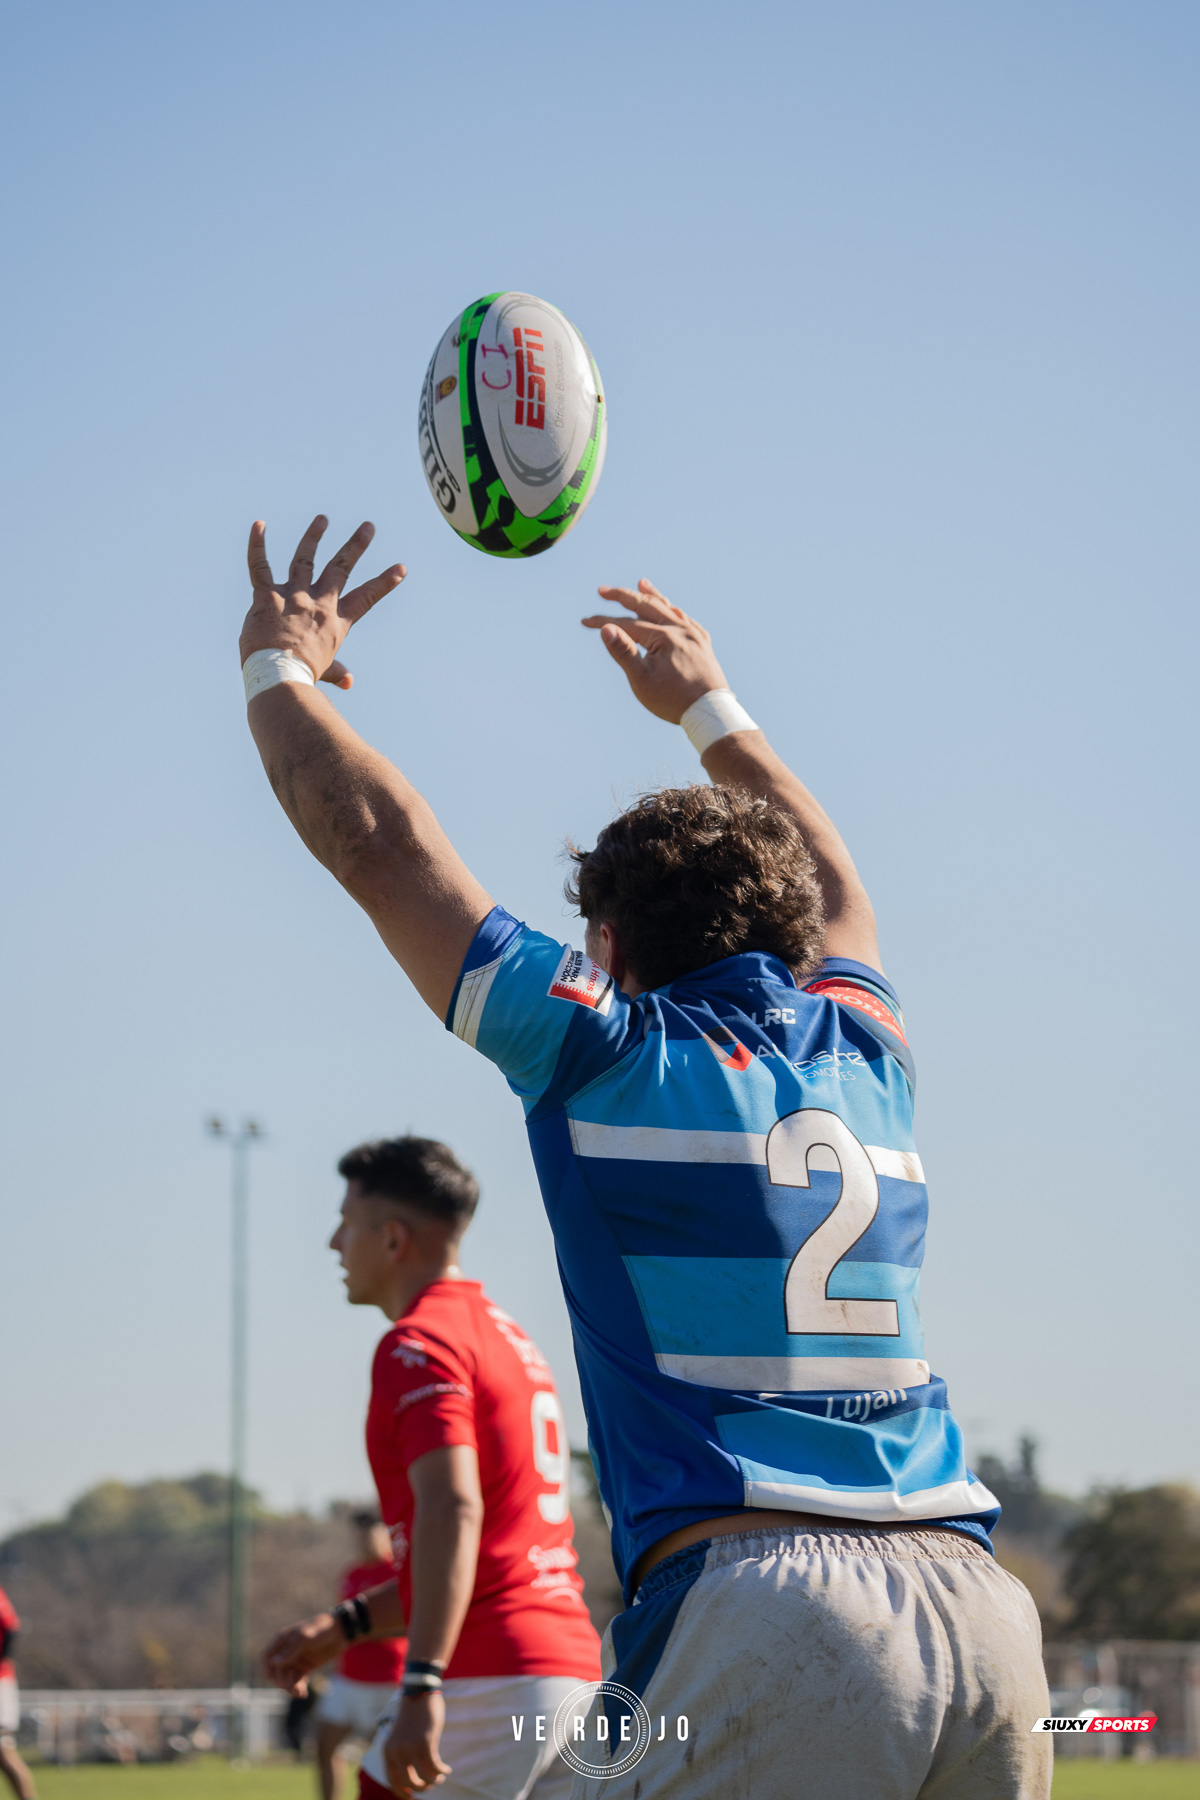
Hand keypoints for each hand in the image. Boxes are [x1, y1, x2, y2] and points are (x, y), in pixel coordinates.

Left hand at [241, 516, 405, 688]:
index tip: (401, 568)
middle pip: (340, 568)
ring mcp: (293, 596)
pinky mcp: (267, 596)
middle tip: (368, 526)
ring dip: (314, 536)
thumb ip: (336, 672)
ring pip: (304, 558)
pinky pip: (260, 566)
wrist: (279, 676)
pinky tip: (260, 525)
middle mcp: (318, 603)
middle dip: (356, 545)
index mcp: (335, 622)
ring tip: (322, 519)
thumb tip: (349, 682)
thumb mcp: (324, 670)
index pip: (365, 597)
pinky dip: (258, 545)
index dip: (384, 582)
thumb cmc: (301, 675)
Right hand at [261, 1612, 341, 1694]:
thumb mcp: (306, 1636)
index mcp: (283, 1640)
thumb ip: (291, 1649)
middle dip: (282, 1681)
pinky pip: (296, 1681)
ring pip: (286, 1678)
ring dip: (290, 1687)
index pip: (266, 1656)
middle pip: (275, 1671)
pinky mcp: (304, 1667)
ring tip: (301, 1693)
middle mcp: (286, 1651)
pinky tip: (303, 1692)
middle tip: (293, 1688)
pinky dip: (297, 1688)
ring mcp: (295, 1660)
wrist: (341, 1631)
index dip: (266, 1668)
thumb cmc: (322, 1628)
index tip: (272, 1679)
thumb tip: (275, 1663)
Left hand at [382, 1691, 449, 1795]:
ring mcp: (410, 1747)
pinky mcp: (426, 1742)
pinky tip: (447, 1770)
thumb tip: (411, 1777)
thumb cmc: (412, 1715)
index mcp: (388, 1751)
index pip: (393, 1781)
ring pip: (424, 1778)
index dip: (403, 1793)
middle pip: (409, 1783)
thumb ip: (401, 1755)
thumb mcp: (400, 1737)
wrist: (418, 1692)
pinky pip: (434, 1767)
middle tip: (431, 1784)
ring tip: (440, 1776)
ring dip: (434, 1781)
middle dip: (422, 1788)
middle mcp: (396, 1752)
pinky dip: (442, 1771)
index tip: (413, 1797)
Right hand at [581, 579, 728, 722]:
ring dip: (651, 595)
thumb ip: (623, 651)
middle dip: (623, 596)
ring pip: (669, 608)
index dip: (604, 621)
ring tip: (641, 583)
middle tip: (602, 590)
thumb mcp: (642, 680)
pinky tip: (670, 609)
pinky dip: (673, 610)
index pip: (627, 623)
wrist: (710, 712)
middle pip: (647, 606)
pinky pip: (685, 618)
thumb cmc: (673, 700)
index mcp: (664, 637)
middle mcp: (680, 629)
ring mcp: (694, 634)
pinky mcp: (703, 643)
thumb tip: (606, 628)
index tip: (585, 621)